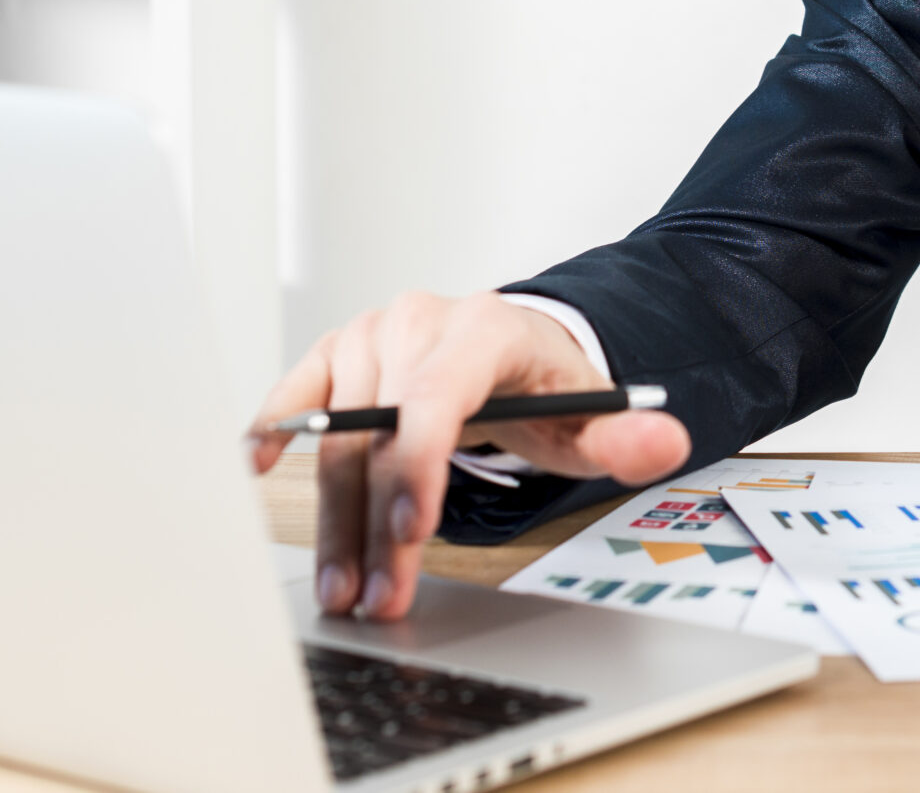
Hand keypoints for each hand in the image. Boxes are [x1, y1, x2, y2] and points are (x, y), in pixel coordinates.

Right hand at [249, 291, 689, 621]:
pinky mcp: (334, 355)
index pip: (438, 396)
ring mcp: (369, 337)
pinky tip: (255, 473)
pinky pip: (295, 394)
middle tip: (379, 597)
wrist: (511, 346)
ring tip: (343, 586)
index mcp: (482, 329)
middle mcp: (416, 322)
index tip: (414, 531)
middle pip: (381, 432)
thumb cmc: (543, 385)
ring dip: (334, 518)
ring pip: (336, 437)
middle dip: (378, 524)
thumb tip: (664, 442)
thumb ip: (626, 436)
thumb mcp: (591, 415)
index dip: (421, 464)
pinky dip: (272, 431)